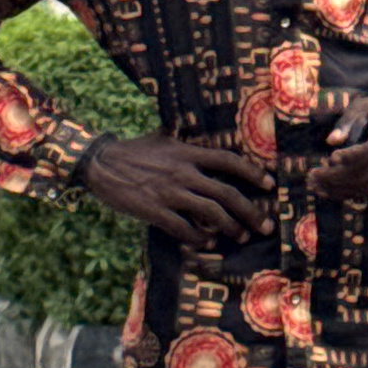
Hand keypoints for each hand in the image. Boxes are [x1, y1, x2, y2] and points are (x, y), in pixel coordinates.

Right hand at [82, 133, 275, 248]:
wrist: (99, 164)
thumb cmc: (131, 151)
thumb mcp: (160, 137)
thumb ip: (180, 135)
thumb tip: (192, 123)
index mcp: (186, 152)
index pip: (228, 160)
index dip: (252, 173)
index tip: (269, 184)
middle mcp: (183, 172)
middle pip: (227, 193)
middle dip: (251, 212)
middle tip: (266, 225)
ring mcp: (169, 192)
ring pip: (211, 213)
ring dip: (231, 228)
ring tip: (241, 237)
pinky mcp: (155, 210)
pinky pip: (184, 229)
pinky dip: (200, 239)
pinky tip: (208, 244)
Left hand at [307, 93, 367, 201]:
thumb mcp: (366, 105)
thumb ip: (348, 122)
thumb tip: (331, 141)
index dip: (354, 156)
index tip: (332, 157)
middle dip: (338, 177)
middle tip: (312, 176)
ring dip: (341, 188)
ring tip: (316, 185)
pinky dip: (352, 191)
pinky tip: (331, 190)